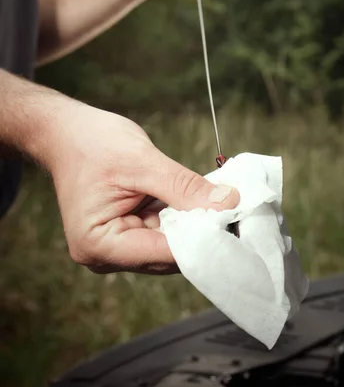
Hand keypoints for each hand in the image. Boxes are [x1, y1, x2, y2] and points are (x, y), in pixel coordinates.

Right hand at [47, 102, 238, 274]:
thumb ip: (185, 188)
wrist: (65, 132)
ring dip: (191, 222)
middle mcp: (104, 255)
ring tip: (216, 200)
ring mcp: (114, 246)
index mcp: (99, 245)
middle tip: (233, 208)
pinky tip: (196, 199)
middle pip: (168, 255)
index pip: (164, 254)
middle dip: (199, 231)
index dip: (202, 239)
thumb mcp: (142, 162)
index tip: (235, 222)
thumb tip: (229, 204)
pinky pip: (161, 230)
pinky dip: (180, 215)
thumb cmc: (92, 143)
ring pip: (168, 244)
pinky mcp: (124, 232)